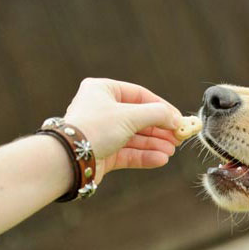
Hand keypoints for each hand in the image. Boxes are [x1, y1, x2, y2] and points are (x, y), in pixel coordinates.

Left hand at [63, 78, 182, 182]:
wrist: (68, 158)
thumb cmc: (95, 128)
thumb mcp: (130, 115)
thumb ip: (157, 114)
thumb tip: (176, 118)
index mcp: (102, 90)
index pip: (140, 95)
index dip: (162, 107)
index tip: (179, 119)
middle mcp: (101, 109)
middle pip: (138, 117)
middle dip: (160, 129)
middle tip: (179, 137)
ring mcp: (102, 132)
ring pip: (134, 137)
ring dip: (154, 143)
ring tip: (171, 150)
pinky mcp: (102, 153)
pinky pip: (128, 152)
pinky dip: (145, 155)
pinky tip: (161, 159)